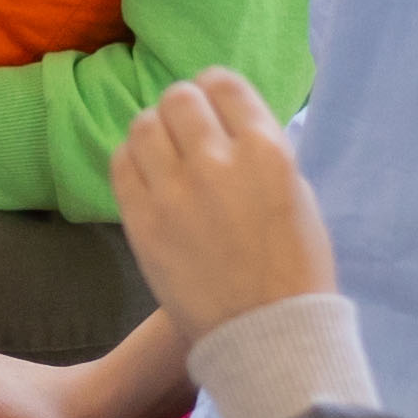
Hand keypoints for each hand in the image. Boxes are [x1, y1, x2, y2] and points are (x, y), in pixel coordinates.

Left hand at [108, 69, 335, 330]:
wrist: (265, 333)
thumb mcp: (297, 194)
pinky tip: (148, 175)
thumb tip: (226, 121)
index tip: (213, 103)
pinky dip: (132, 160)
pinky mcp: (140, 220)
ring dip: (155, 130)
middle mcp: (216, 162)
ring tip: (165, 150)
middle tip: (188, 129)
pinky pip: (121, 163)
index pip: (224, 84)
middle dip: (184, 107)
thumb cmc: (295, 267)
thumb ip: (259, 151)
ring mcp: (172, 192)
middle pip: (179, 98)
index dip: (215, 89)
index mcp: (267, 152)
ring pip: (143, 124)